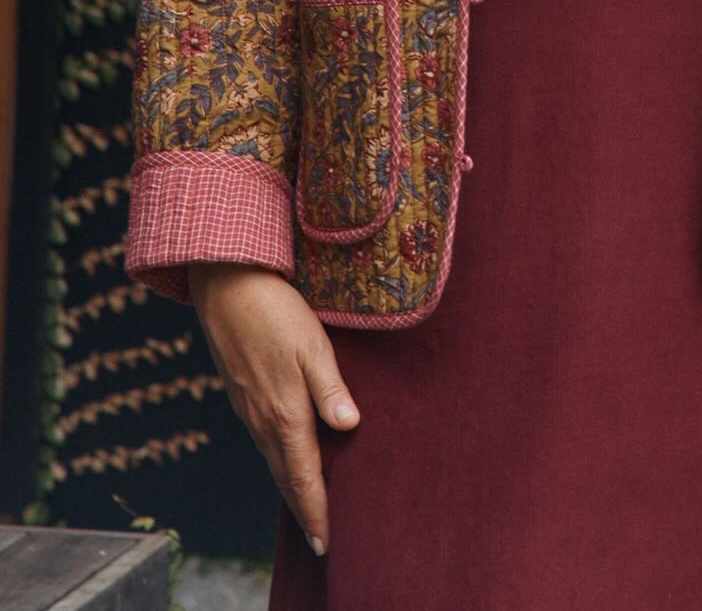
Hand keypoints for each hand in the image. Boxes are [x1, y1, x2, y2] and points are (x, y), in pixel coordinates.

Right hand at [188, 262, 359, 555]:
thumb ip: (330, 388)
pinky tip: (286, 456)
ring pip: (272, 458)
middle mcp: (263, 418)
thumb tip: (350, 427)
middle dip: (303, 508)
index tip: (327, 541)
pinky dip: (277, 459)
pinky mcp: (241, 393)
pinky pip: (262, 439)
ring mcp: (248, 407)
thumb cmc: (277, 311)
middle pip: (285, 475)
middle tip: (319, 538)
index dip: (316, 510)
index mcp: (285, 411)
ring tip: (307, 506)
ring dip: (289, 485)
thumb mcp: (313, 345)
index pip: (303, 475)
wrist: (226, 286)